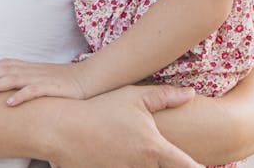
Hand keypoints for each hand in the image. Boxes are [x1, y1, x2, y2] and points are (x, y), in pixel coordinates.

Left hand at [0, 59, 88, 105]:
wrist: (88, 79)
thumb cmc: (64, 82)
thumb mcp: (44, 78)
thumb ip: (29, 80)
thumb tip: (12, 89)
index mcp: (31, 67)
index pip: (6, 63)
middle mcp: (33, 70)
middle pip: (6, 69)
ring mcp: (42, 78)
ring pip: (15, 78)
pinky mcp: (52, 87)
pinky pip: (33, 90)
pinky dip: (20, 95)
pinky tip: (9, 103)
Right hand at [48, 85, 199, 167]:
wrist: (61, 129)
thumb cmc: (99, 109)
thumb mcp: (133, 96)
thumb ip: (165, 96)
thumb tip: (191, 93)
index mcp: (153, 148)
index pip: (188, 167)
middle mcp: (141, 167)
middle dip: (169, 164)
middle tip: (158, 150)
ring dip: (147, 165)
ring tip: (133, 148)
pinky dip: (125, 166)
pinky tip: (116, 154)